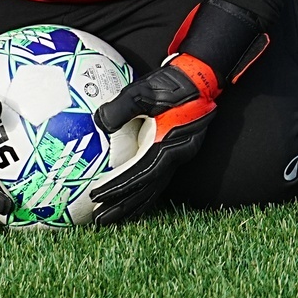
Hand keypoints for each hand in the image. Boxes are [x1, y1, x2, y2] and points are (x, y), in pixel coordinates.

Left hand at [89, 53, 218, 225]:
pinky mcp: (176, 151)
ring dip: (132, 204)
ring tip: (111, 216)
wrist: (200, 76)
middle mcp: (175, 157)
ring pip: (153, 188)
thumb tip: (98, 122)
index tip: (97, 199)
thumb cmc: (173, 82)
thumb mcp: (144, 91)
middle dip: (122, 207)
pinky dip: (142, 191)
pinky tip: (130, 196)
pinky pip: (157, 178)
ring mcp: (178, 156)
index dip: (118, 190)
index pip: (140, 176)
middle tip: (99, 220)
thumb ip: (122, 107)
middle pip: (147, 191)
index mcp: (168, 146)